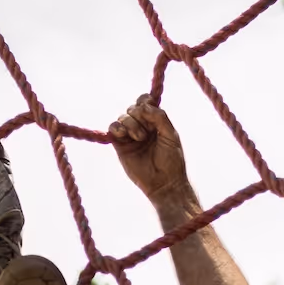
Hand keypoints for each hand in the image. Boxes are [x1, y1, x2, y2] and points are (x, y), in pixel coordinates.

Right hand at [111, 96, 197, 217]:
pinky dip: (116, 128)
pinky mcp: (120, 145)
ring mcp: (130, 136)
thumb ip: (159, 117)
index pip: (145, 102)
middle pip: (133, 108)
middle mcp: (141, 126)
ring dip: (131, 124)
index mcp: (155, 122)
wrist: (164, 182)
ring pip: (123, 118)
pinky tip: (123, 135)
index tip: (150, 108)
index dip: (145, 102)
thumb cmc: (171, 160)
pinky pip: (112, 129)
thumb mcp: (171, 134)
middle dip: (139, 116)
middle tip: (148, 132)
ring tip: (140, 138)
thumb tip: (144, 105)